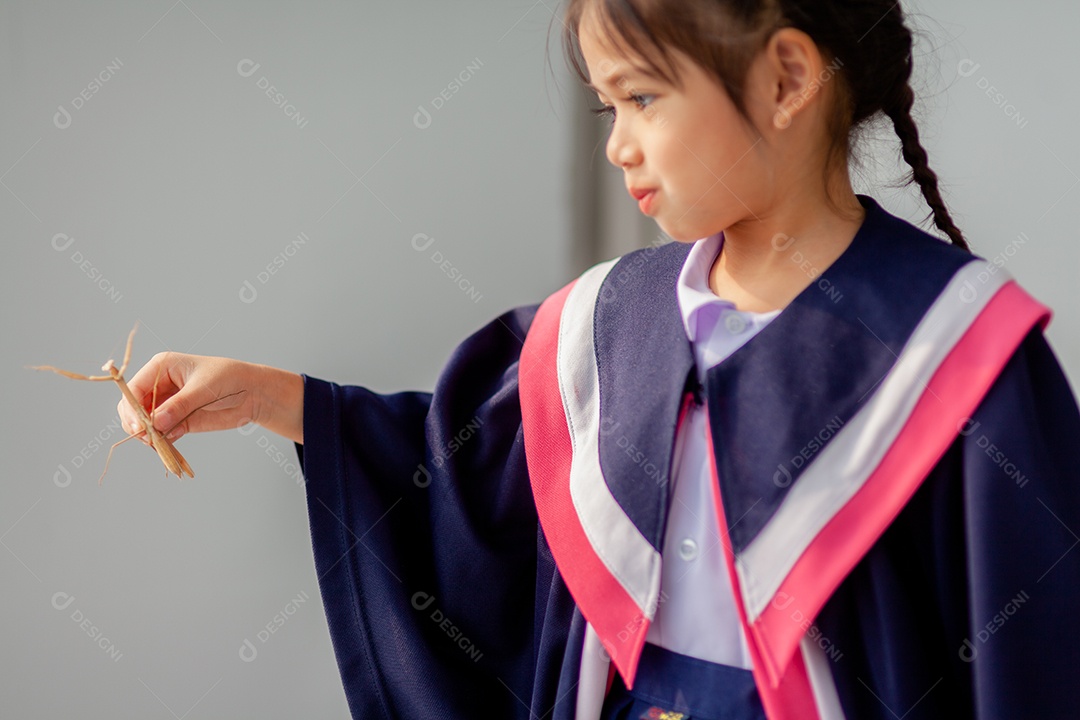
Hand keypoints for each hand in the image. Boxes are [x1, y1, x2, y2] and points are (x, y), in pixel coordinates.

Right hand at [116, 353, 303, 444]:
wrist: (252, 393)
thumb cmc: (229, 379)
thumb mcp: (204, 388)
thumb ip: (180, 405)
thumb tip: (156, 422)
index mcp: (161, 367)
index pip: (134, 389)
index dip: (132, 408)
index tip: (140, 426)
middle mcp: (159, 385)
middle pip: (133, 408)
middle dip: (137, 423)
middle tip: (149, 438)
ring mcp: (166, 404)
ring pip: (144, 424)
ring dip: (148, 435)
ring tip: (159, 443)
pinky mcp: (176, 421)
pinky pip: (160, 434)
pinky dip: (161, 442)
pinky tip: (169, 444)